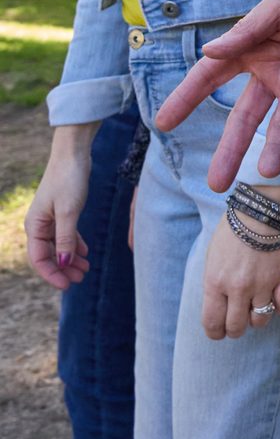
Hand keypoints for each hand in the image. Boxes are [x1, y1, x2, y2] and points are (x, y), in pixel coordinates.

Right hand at [24, 127, 95, 290]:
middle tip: (81, 279)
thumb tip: (65, 263)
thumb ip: (67, 238)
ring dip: (70, 259)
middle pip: (48, 255)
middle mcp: (39, 224)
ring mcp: (50, 218)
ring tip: (86, 269)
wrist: (73, 152)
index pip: (39, 259)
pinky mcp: (62, 211)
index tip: (68, 285)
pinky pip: (65, 234)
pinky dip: (74, 245)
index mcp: (35, 226)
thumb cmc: (69, 179)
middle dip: (63, 269)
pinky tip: (85, 253)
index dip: (52, 274)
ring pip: (58, 246)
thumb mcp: (69, 211)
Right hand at [156, 0, 279, 188]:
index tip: (163, 122)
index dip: (187, 97)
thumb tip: (209, 51)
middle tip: (216, 184)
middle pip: (245, 117)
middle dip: (231, 149)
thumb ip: (251, 29)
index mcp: (254, 48)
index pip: (212, 76)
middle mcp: (274, 73)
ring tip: (269, 173)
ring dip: (276, 149)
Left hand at [202, 182, 279, 338]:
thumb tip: (219, 311)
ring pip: (260, 320)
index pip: (212, 324)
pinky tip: (273, 295)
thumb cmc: (232, 230)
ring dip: (257, 317)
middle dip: (235, 329)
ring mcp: (263, 283)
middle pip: (236, 328)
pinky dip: (277, 306)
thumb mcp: (213, 258)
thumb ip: (215, 287)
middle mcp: (238, 287)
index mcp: (215, 281)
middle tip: (238, 321)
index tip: (219, 331)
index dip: (215, 332)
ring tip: (256, 306)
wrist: (261, 208)